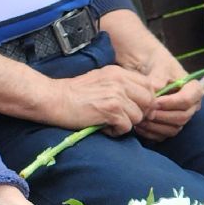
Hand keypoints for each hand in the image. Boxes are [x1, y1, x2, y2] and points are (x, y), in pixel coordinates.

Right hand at [39, 64, 154, 133]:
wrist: (53, 99)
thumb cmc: (73, 93)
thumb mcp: (100, 80)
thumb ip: (120, 85)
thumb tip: (138, 101)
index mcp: (118, 72)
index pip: (149, 85)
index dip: (146, 100)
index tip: (135, 108)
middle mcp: (120, 81)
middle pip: (149, 101)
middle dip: (141, 113)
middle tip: (125, 119)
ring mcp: (116, 96)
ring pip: (139, 116)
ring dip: (127, 124)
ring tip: (110, 123)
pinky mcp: (111, 111)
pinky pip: (126, 127)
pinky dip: (116, 132)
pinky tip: (103, 127)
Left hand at [135, 49, 202, 141]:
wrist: (149, 70)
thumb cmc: (157, 66)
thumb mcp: (159, 67)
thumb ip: (158, 78)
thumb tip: (156, 91)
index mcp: (194, 90)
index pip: (187, 100)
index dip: (171, 103)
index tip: (155, 101)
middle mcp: (191, 106)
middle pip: (182, 117)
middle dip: (162, 116)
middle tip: (145, 111)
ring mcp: (181, 117)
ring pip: (173, 129)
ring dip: (155, 126)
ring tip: (140, 118)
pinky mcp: (170, 126)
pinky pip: (163, 136)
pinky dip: (150, 133)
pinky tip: (139, 126)